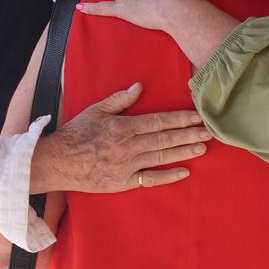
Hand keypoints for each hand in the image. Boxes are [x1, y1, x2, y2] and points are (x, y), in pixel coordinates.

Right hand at [30, 82, 211, 192]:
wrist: (57, 162)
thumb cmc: (76, 133)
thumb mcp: (96, 110)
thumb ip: (120, 99)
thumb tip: (140, 86)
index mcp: (123, 127)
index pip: (159, 121)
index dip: (181, 118)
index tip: (198, 116)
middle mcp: (128, 146)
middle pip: (166, 139)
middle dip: (190, 134)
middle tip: (211, 131)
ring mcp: (127, 166)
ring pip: (162, 157)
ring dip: (185, 151)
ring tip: (203, 146)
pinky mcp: (124, 183)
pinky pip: (150, 179)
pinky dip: (168, 176)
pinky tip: (185, 171)